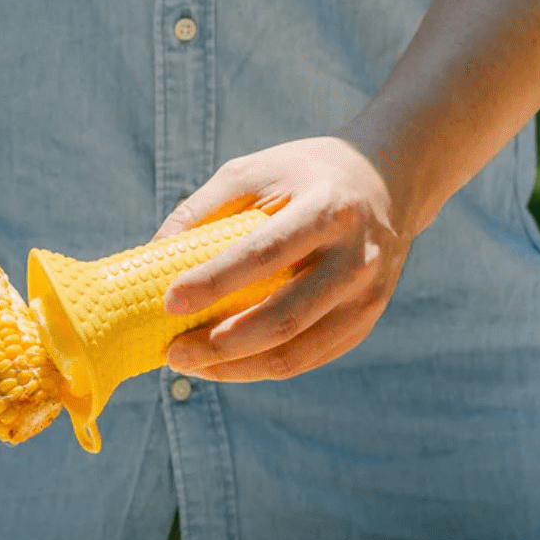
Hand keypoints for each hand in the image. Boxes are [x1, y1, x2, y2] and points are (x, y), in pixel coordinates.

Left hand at [158, 136, 411, 382]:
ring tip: (191, 365)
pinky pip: (309, 358)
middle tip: (173, 352)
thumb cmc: (306, 174)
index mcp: (327, 209)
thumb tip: (151, 255)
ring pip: (297, 352)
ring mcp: (367, 295)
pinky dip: (262, 368)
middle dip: (221, 343)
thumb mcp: (254, 171)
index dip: (215, 282)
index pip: (265, 254)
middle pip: (284, 317)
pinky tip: (225, 364)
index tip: (169, 301)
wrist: (388, 180)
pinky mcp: (366, 320)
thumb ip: (201, 208)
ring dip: (237, 368)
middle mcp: (356, 257)